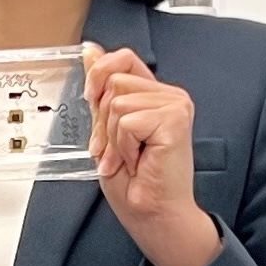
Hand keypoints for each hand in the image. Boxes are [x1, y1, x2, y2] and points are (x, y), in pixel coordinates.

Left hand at [85, 44, 219, 265]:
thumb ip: (102, 91)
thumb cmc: (136, 183)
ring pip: (117, 103)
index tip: (91, 99)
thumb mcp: (107, 130)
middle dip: (104, 122)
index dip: (100, 74)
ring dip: (114, 138)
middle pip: (114, 83)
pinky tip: (140, 160)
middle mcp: (170, 95)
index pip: (123, 59)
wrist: (153, 215)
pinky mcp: (175, 118)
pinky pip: (127, 121)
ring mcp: (175, 104)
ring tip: (131, 158)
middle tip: (118, 152)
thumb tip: (90, 50)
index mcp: (155, 95)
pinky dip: (124, 146)